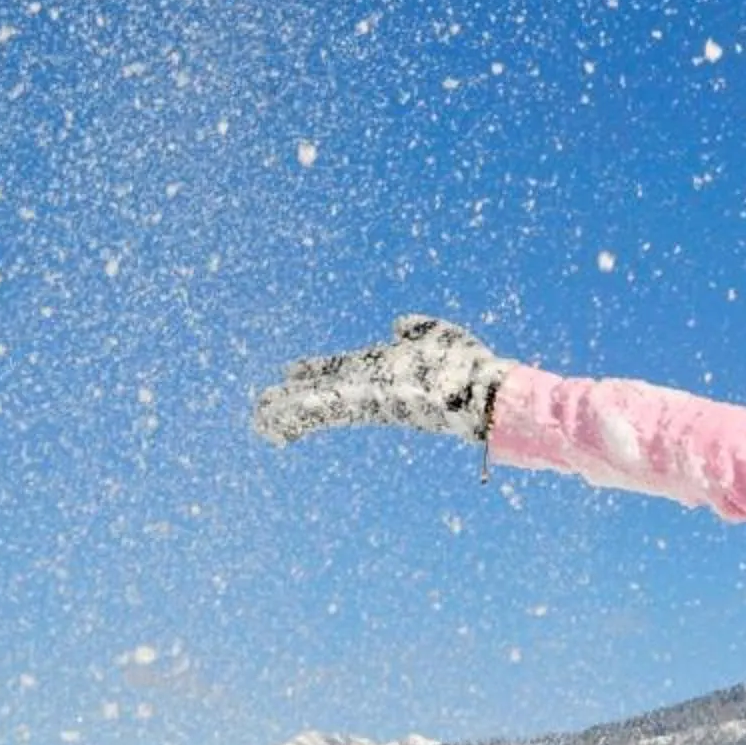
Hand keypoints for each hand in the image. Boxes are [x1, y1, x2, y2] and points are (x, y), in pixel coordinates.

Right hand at [253, 315, 507, 445]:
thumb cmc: (469, 366)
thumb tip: (399, 324)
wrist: (486, 391)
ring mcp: (367, 399)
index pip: (340, 370)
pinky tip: (276, 420)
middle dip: (292, 399)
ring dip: (288, 413)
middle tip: (261, 406)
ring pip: (320, 407)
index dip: (314, 370)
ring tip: (258, 418)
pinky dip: (301, 416)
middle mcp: (372, 387)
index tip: (288, 371)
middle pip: (323, 393)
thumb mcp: (439, 336)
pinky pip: (329, 412)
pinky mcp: (368, 408)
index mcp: (383, 369)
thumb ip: (418, 328)